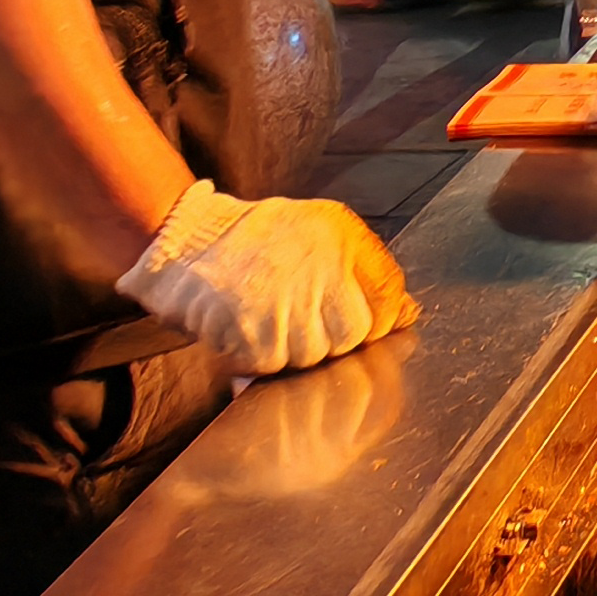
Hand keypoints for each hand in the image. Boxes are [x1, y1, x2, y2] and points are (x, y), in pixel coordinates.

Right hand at [118, 184, 420, 374]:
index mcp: (340, 239)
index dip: (380, 319)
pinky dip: (265, 358)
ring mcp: (284, 307)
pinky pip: (274, 366)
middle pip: (354, 335)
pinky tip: (251, 331)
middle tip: (308, 321)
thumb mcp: (325, 229)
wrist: (186, 244)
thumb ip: (370, 269)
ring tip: (275, 320)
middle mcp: (317, 271)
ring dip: (298, 349)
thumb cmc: (260, 237)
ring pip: (315, 356)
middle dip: (338, 338)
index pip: (387, 298)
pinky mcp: (251, 337)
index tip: (364, 323)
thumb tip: (410, 313)